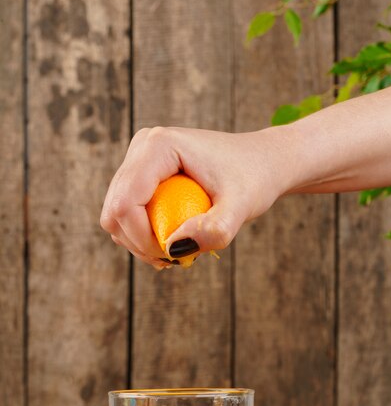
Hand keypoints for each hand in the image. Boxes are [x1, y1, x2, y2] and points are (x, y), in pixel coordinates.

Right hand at [100, 126, 284, 266]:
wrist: (262, 162)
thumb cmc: (254, 179)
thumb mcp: (241, 208)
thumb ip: (214, 231)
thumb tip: (174, 249)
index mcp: (158, 146)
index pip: (125, 202)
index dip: (141, 239)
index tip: (173, 257)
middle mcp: (142, 146)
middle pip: (114, 210)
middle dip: (138, 243)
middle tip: (174, 259)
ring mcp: (139, 159)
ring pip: (115, 214)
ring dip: (138, 241)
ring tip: (176, 251)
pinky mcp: (142, 173)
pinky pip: (126, 212)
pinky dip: (142, 234)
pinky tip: (172, 241)